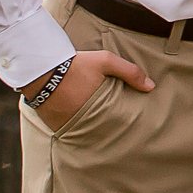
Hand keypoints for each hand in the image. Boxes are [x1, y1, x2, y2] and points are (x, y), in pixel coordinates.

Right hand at [22, 49, 152, 131]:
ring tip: (100, 126)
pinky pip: (69, 130)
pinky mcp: (54, 126)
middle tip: (118, 129)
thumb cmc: (76, 64)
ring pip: (86, 131)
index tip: (133, 125)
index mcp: (98, 108)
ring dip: (92, 128)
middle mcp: (83, 121)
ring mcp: (67, 125)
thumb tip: (151, 87)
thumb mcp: (106, 62)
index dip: (124, 124)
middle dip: (109, 129)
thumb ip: (130, 72)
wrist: (41, 69)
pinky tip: (81, 123)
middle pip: (102, 130)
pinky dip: (75, 127)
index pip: (117, 123)